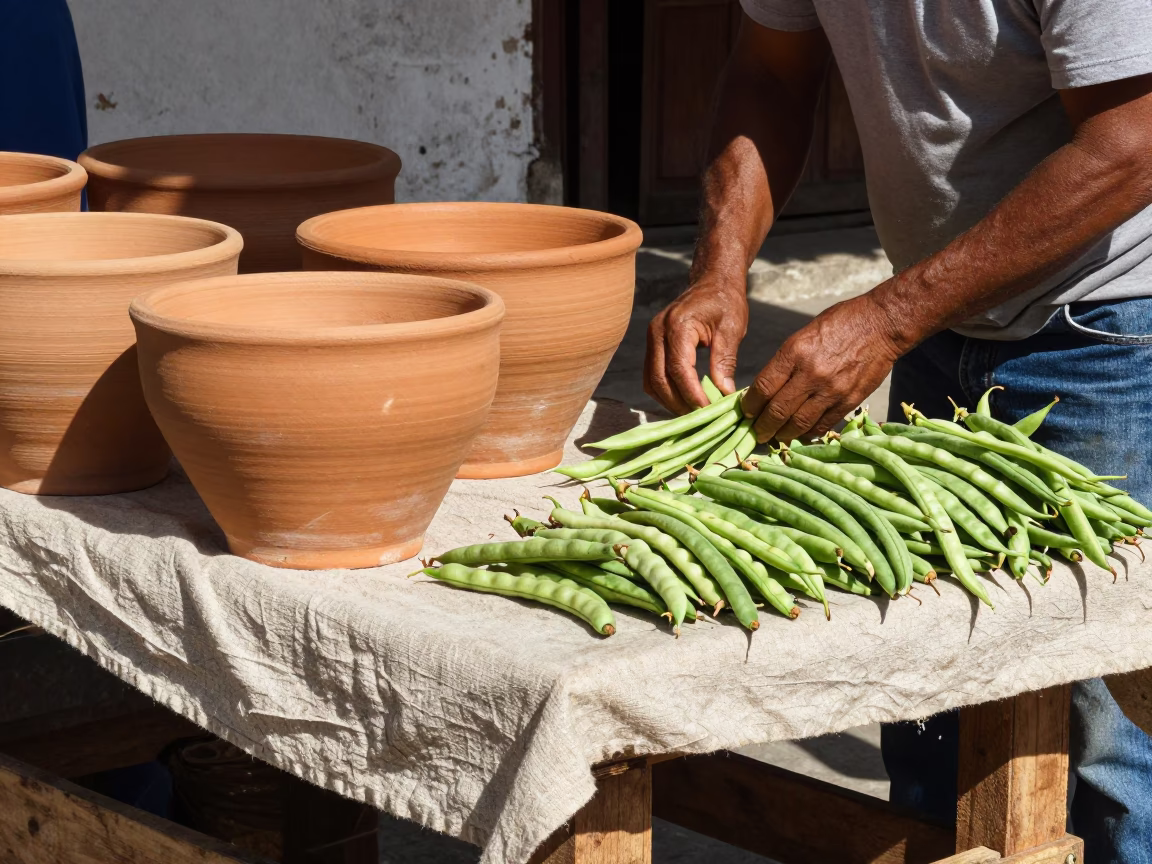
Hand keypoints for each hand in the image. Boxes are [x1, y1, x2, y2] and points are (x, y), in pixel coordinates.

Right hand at [644, 277, 748, 413]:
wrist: (712, 282)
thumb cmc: (725, 302)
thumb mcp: (732, 329)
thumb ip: (725, 361)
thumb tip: (725, 393)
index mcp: (678, 325)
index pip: (678, 368)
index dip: (691, 393)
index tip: (708, 409)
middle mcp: (658, 331)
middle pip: (659, 379)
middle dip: (679, 402)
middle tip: (701, 417)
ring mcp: (652, 338)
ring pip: (651, 381)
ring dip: (669, 401)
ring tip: (693, 412)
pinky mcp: (653, 345)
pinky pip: (652, 376)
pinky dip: (665, 392)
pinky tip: (683, 399)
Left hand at [742, 290, 905, 442]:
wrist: (881, 324)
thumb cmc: (840, 322)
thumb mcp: (803, 335)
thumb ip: (786, 362)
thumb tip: (768, 388)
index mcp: (795, 353)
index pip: (763, 388)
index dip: (751, 405)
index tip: (746, 412)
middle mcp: (811, 374)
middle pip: (778, 411)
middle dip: (763, 426)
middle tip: (756, 433)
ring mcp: (831, 390)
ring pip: (799, 423)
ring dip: (783, 435)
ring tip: (775, 438)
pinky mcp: (849, 400)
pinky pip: (823, 424)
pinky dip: (808, 433)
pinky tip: (800, 435)